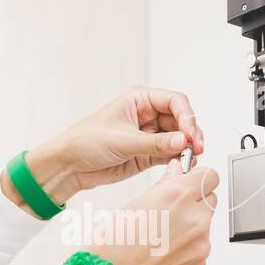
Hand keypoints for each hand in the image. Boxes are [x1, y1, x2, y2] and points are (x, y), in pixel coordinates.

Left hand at [2, 87, 204, 215]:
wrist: (69, 165)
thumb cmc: (85, 141)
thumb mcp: (123, 140)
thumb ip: (156, 143)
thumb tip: (183, 142)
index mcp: (139, 99)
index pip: (175, 101)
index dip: (187, 116)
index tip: (191, 134)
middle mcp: (147, 115)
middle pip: (181, 120)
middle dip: (190, 134)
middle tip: (195, 149)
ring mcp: (148, 134)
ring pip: (178, 138)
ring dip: (186, 148)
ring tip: (189, 160)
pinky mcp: (147, 154)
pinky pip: (169, 154)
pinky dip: (178, 159)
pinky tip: (181, 165)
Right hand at [58, 161, 219, 264]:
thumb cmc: (113, 246)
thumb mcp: (135, 204)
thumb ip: (164, 185)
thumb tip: (177, 172)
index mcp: (177, 196)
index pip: (209, 175)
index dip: (197, 178)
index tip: (189, 182)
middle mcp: (194, 218)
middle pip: (210, 199)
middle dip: (194, 201)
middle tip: (172, 211)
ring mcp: (200, 244)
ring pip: (205, 225)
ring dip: (190, 225)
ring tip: (162, 236)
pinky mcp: (200, 264)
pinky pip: (200, 247)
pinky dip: (187, 247)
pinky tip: (164, 252)